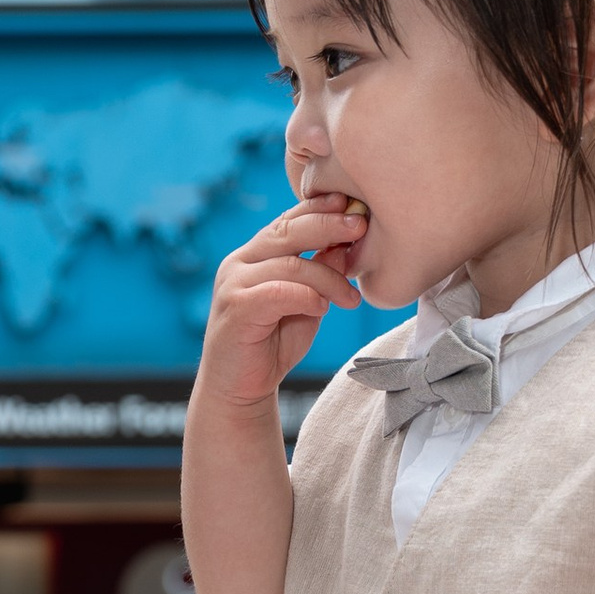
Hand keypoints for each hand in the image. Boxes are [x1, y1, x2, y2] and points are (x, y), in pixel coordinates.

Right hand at [198, 196, 369, 410]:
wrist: (239, 389)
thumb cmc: (273, 344)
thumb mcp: (307, 304)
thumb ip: (321, 275)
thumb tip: (344, 245)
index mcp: (256, 254)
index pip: (288, 221)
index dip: (319, 208)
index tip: (351, 203)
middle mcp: (240, 262)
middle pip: (288, 231)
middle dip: (328, 225)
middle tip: (361, 227)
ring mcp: (233, 283)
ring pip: (289, 265)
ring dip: (328, 279)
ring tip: (350, 298)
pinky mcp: (234, 307)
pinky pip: (277, 291)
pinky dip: (305, 296)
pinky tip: (322, 308)